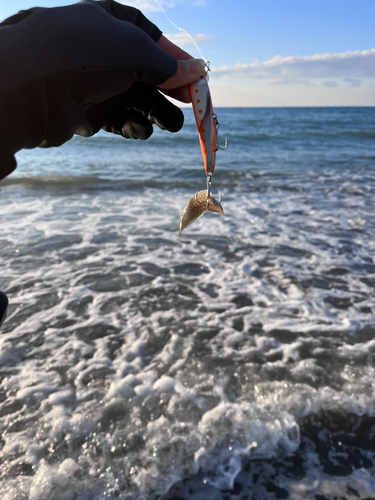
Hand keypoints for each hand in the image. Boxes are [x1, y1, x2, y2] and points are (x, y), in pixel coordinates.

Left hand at [0, 0, 204, 179]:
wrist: (30, 88)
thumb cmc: (84, 54)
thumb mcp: (134, 49)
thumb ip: (166, 63)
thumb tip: (198, 71)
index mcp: (108, 21)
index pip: (150, 39)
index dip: (176, 59)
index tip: (197, 79)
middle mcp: (100, 50)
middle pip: (145, 72)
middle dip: (169, 90)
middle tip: (191, 107)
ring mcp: (90, 81)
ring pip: (133, 98)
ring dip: (155, 112)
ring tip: (173, 125)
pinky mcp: (84, 110)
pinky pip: (116, 117)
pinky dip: (132, 125)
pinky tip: (142, 130)